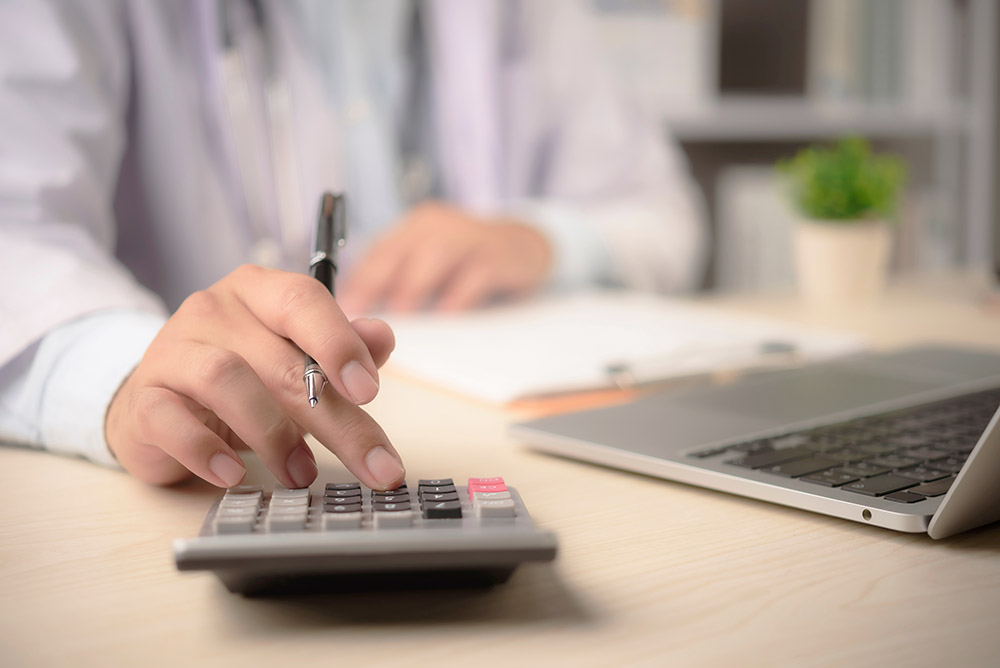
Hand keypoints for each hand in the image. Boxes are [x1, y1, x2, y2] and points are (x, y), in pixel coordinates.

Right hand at [104, 265, 404, 489]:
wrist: (160, 402)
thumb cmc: (244, 379)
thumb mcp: (298, 360)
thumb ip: (342, 349)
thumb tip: (381, 337)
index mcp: (260, 291)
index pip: (303, 300)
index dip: (340, 343)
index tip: (370, 391)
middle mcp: (214, 309)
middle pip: (282, 361)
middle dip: (334, 419)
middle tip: (372, 465)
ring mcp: (173, 350)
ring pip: (226, 379)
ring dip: (274, 434)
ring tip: (300, 473)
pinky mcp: (143, 398)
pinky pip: (170, 420)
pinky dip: (205, 450)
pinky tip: (232, 475)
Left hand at [340, 201, 551, 312]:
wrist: (524, 248)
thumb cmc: (466, 263)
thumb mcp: (430, 264)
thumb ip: (400, 281)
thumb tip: (364, 318)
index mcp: (414, 228)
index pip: (377, 251)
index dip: (358, 279)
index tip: (342, 308)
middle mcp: (436, 225)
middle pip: (399, 249)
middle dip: (376, 281)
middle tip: (361, 313)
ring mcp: (469, 236)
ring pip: (434, 256)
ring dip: (414, 286)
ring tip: (401, 314)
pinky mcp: (498, 254)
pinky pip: (475, 273)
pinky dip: (459, 294)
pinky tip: (447, 314)